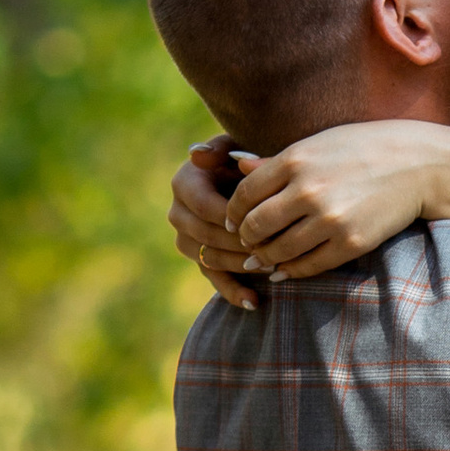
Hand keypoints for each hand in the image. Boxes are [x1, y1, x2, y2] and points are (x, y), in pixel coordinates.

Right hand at [170, 138, 265, 309]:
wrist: (250, 179)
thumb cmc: (247, 160)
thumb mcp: (237, 148)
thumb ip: (222, 149)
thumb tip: (197, 154)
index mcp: (184, 183)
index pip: (204, 206)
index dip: (232, 217)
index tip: (263, 222)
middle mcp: (178, 212)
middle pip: (205, 235)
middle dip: (239, 244)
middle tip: (271, 249)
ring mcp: (186, 238)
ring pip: (208, 258)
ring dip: (239, 267)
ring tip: (271, 270)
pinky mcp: (199, 257)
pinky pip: (212, 277)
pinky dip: (233, 291)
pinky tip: (254, 302)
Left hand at [224, 122, 449, 281]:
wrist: (419, 164)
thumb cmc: (364, 148)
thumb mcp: (318, 144)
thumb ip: (277, 161)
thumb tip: (236, 167)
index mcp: (295, 160)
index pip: (244, 194)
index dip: (233, 211)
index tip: (234, 220)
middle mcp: (308, 190)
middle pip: (255, 225)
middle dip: (245, 238)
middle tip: (246, 243)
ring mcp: (329, 218)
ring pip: (278, 251)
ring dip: (265, 258)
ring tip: (263, 258)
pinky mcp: (350, 242)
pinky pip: (307, 266)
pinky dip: (290, 272)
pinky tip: (284, 270)